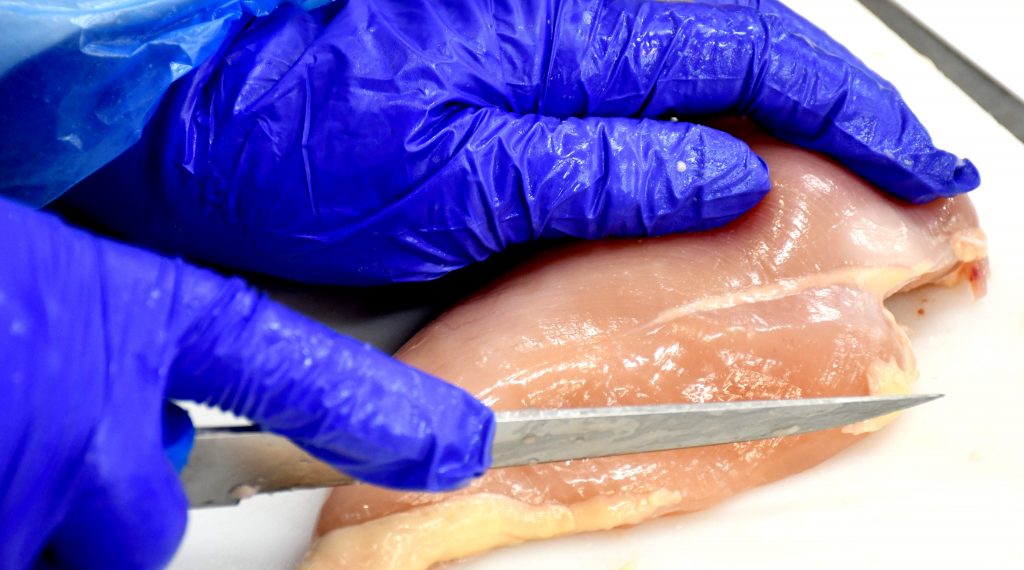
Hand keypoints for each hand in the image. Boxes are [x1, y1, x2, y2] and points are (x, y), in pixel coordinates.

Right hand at [0, 198, 491, 568]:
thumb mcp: (40, 285)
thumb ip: (108, 355)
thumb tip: (133, 428)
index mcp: (124, 316)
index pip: (288, 371)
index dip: (375, 411)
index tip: (456, 443)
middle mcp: (88, 418)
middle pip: (139, 529)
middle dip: (100, 506)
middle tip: (33, 443)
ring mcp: (24, 490)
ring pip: (65, 548)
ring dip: (22, 513)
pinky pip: (11, 549)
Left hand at [65, 0, 978, 285]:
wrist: (183, 104)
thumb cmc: (289, 140)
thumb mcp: (455, 185)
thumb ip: (599, 172)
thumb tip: (722, 176)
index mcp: (562, 31)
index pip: (751, 57)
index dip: (849, 113)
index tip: (916, 162)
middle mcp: (559, 11)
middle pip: (738, 44)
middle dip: (831, 108)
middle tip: (897, 167)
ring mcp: (533, 26)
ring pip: (689, 57)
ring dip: (770, 111)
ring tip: (829, 167)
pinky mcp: (503, 53)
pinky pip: (628, 76)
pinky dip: (691, 112)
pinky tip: (710, 149)